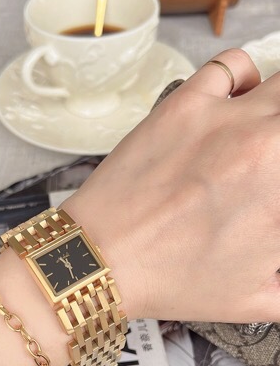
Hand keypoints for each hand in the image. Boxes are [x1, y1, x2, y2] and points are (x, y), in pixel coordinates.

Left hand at [63, 48, 279, 323]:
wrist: (102, 260)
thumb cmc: (173, 281)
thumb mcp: (257, 300)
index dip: (279, 195)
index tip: (272, 198)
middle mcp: (268, 148)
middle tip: (265, 165)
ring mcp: (229, 119)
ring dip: (276, 110)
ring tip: (259, 136)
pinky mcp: (188, 102)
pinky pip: (236, 66)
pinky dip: (246, 78)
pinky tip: (239, 103)